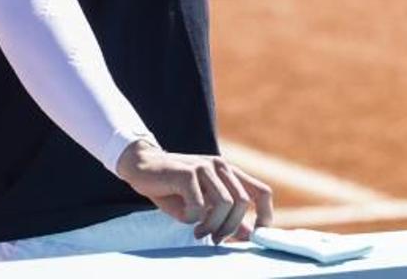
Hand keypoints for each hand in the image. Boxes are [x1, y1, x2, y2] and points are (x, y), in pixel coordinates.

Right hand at [115, 139, 273, 243]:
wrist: (142, 167)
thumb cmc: (172, 189)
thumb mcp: (202, 205)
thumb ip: (225, 215)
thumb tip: (248, 235)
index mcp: (228, 173)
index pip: (262, 192)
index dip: (265, 216)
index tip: (255, 237)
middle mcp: (220, 166)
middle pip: (243, 203)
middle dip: (230, 227)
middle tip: (214, 239)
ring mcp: (205, 166)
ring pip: (224, 204)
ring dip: (212, 225)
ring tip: (199, 233)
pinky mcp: (188, 172)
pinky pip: (199, 205)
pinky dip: (192, 218)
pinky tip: (184, 217)